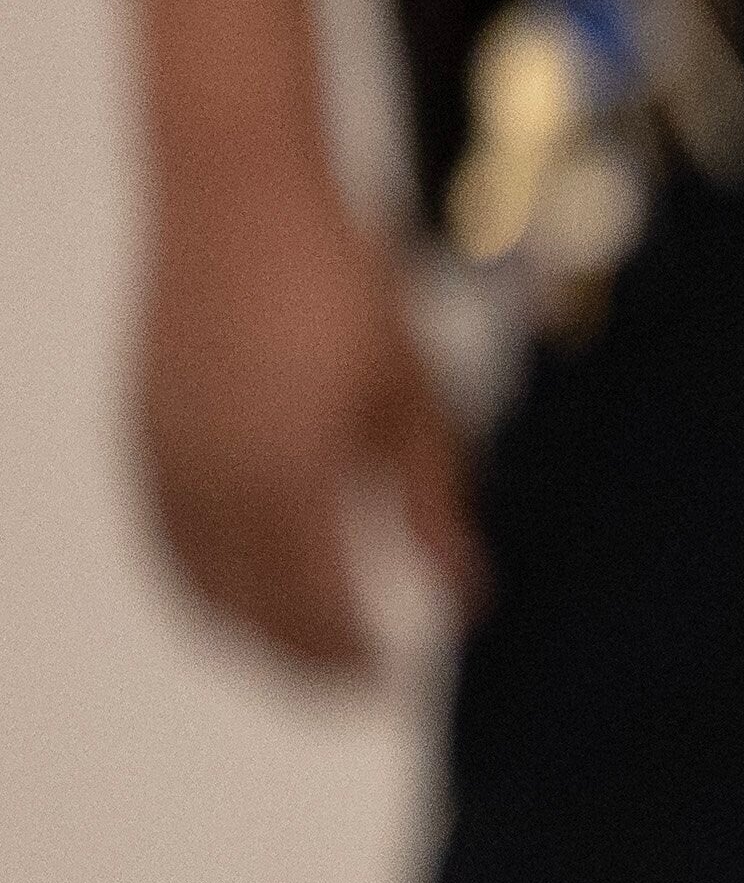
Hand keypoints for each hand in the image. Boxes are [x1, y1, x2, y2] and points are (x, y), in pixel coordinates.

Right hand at [134, 174, 475, 672]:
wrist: (239, 196)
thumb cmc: (343, 286)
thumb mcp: (416, 401)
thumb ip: (436, 507)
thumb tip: (466, 595)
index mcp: (285, 481)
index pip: (313, 613)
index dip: (351, 662)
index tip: (393, 681)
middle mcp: (210, 484)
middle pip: (249, 618)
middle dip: (302, 665)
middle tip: (356, 686)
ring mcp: (163, 461)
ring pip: (196, 588)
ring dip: (249, 633)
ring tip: (309, 650)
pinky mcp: (140, 435)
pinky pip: (165, 542)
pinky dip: (204, 585)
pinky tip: (249, 586)